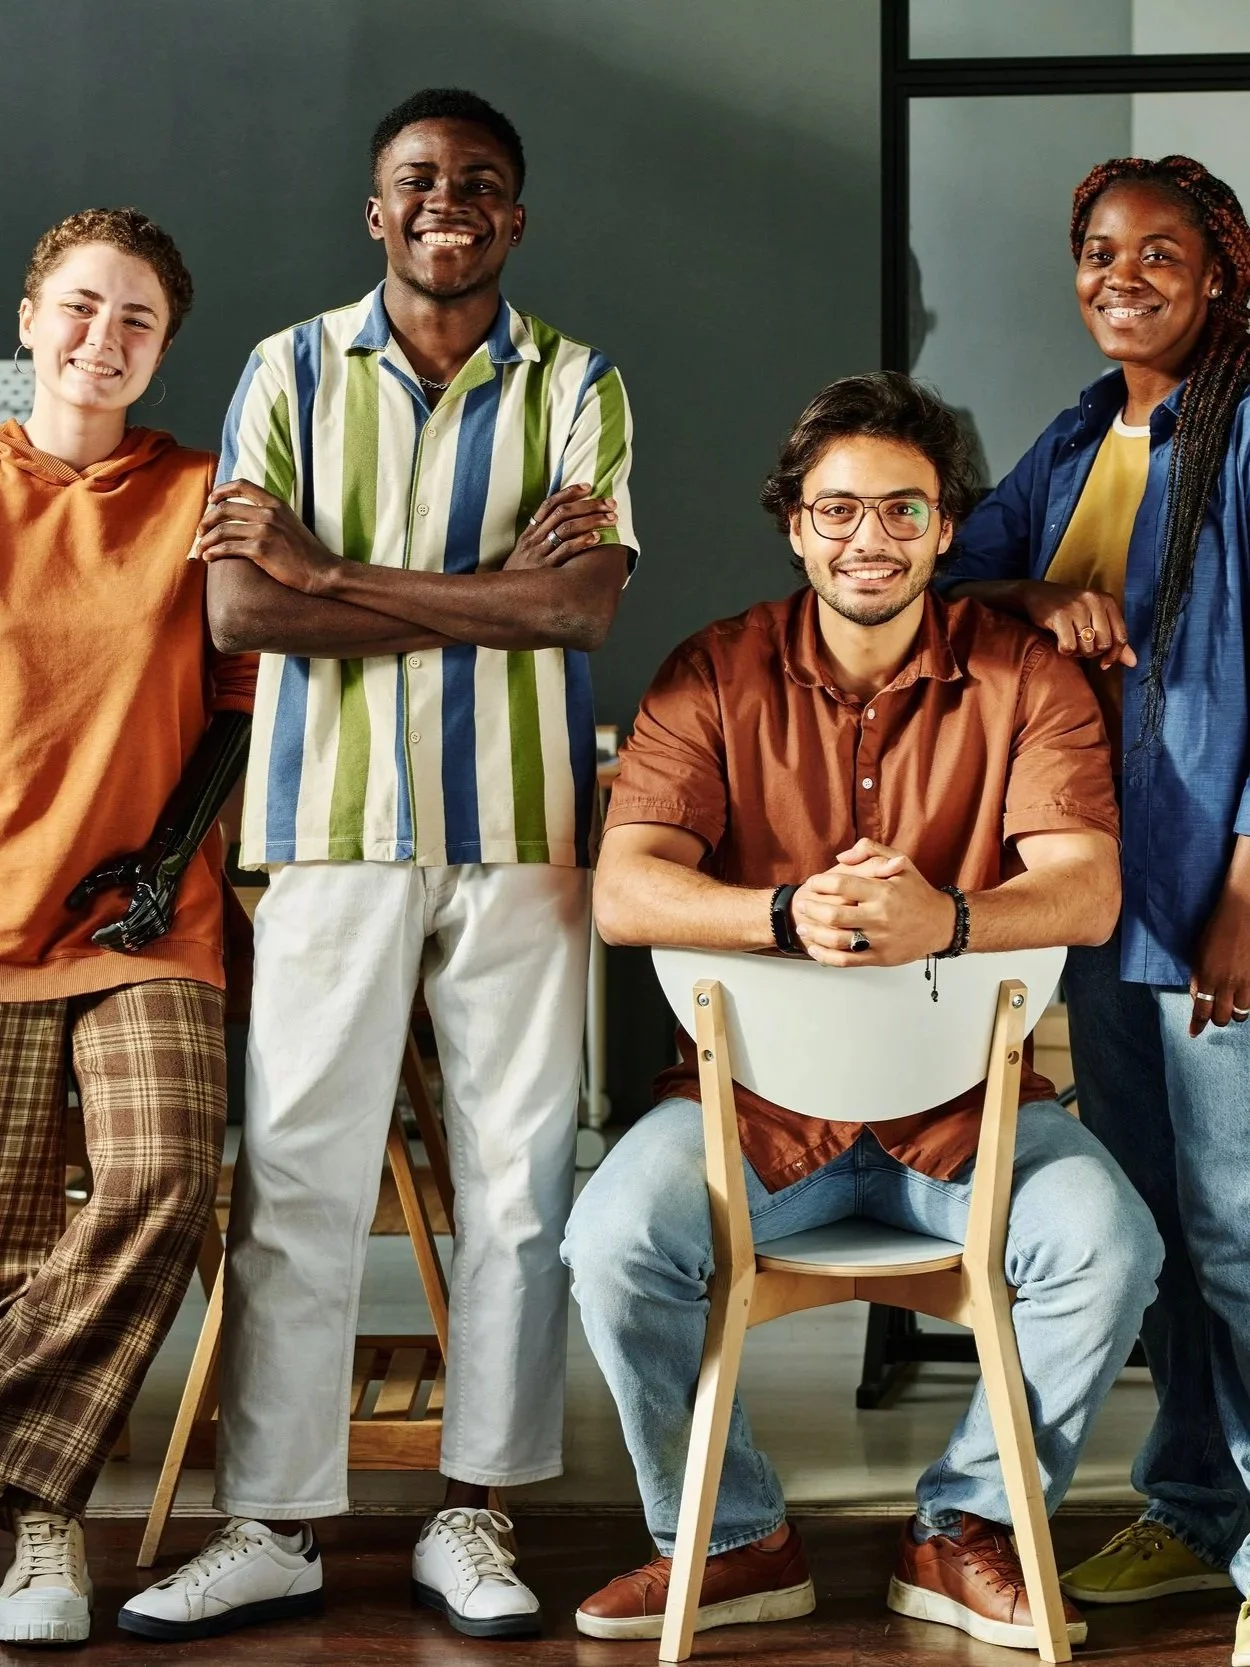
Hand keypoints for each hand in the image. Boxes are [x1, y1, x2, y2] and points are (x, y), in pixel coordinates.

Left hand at [66, 853, 178, 951]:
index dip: (109, 934)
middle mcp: (157, 910)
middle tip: (98, 942)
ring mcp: (164, 916)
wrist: (170, 859)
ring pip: (143, 939)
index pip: (125, 925)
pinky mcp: (167, 918)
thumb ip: (91, 885)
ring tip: (109, 943)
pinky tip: (127, 942)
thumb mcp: (114, 870)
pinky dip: (138, 942)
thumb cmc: (141, 863)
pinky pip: (152, 937)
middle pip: (133, 935)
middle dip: (114, 941)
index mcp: (144, 898)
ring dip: (125, 944)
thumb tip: (70, 904)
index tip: (95, 936)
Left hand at [196, 481, 341, 594]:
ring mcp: (264, 531)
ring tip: (201, 548)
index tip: (211, 500)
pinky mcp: (261, 550)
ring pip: (222, 529)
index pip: (242, 485)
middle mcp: (269, 513)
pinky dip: (214, 552)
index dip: (222, 490)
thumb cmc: (306, 552)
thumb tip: (249, 514)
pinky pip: (228, 548)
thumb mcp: (291, 522)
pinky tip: (209, 557)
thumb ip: (271, 514)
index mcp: (276, 504)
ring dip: (206, 539)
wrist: (322, 571)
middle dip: (207, 519)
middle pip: (225, 508)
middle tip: (200, 531)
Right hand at [504, 483, 616, 570]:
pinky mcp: (546, 568)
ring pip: (567, 528)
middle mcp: (534, 539)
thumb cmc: (519, 574)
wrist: (502, 595)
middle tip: (610, 503)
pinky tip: (596, 537)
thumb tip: (564, 524)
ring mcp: (540, 553)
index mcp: (530, 532)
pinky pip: (565, 551)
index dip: (569, 493)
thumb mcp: (524, 552)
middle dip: (589, 505)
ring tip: (609, 518)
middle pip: (563, 513)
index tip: (587, 487)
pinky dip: (582, 542)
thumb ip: (540, 537)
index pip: (549, 504)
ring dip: (591, 521)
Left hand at [790, 838, 955, 966]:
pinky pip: (846, 960)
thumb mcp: (901, 862)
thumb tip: (841, 857)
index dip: (820, 883)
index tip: (812, 883)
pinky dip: (826, 956)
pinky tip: (815, 949)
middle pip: (834, 914)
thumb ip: (871, 851)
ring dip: (814, 934)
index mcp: (883, 891)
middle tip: (802, 905)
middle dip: (811, 909)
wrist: (942, 923)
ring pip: (837, 940)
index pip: (842, 884)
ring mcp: (879, 939)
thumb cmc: (917, 893)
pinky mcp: (880, 957)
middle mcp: (880, 916)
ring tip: (803, 927)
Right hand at [1015, 580, 1136, 670]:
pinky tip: (1059, 642)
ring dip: (1077, 653)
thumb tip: (1133, 663)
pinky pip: (1069, 647)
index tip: (1104, 663)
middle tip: (1081, 647)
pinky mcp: (1060, 616)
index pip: (1121, 636)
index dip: (1114, 655)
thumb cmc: (1068, 609)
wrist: (1035, 594)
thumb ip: (1114, 640)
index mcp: (1107, 601)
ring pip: (1087, 647)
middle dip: (1092, 652)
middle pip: (1104, 644)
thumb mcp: (1094, 618)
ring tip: (1070, 642)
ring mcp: (1077, 608)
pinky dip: (1064, 651)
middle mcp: (1095, 601)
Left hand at [1188, 887, 1249, 1035]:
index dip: (1197, 1025)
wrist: (1242, 912)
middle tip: (1215, 1014)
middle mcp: (1227, 982)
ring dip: (1235, 1012)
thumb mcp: (1198, 953)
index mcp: (1207, 976)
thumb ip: (1198, 977)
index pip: (1201, 1010)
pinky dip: (1248, 1002)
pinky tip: (1243, 996)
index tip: (1194, 1034)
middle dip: (1217, 1019)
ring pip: (1241, 1012)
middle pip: (1221, 1017)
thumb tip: (1198, 997)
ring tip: (1232, 1007)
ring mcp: (1246, 980)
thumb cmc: (1216, 929)